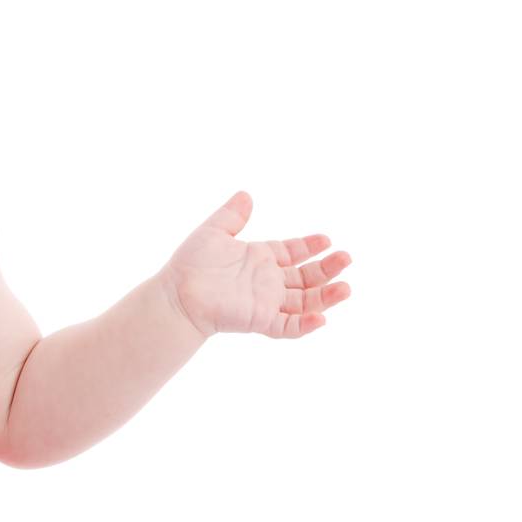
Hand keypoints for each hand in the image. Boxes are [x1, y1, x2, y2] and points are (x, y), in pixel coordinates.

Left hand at [161, 190, 351, 338]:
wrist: (176, 294)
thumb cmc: (190, 265)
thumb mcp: (213, 232)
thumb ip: (232, 215)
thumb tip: (247, 194)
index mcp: (259, 258)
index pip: (293, 252)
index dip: (310, 246)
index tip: (327, 239)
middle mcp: (267, 281)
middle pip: (306, 277)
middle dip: (327, 269)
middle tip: (346, 258)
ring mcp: (266, 302)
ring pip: (304, 302)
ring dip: (326, 297)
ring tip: (346, 288)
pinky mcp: (260, 320)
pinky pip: (288, 327)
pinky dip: (305, 325)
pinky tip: (322, 318)